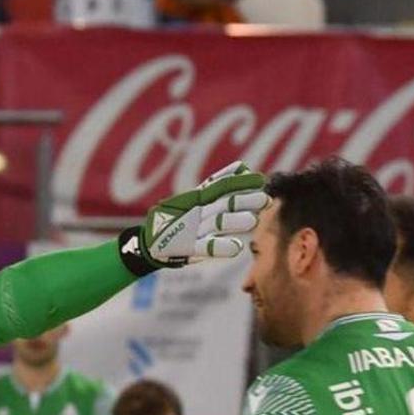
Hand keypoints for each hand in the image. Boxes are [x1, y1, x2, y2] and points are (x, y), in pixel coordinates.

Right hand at [120, 162, 268, 273]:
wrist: (148, 245)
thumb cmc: (176, 220)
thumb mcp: (195, 200)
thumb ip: (216, 184)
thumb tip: (242, 166)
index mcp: (197, 198)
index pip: (221, 187)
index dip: (240, 182)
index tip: (260, 178)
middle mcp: (195, 212)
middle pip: (222, 203)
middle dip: (243, 200)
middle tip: (265, 198)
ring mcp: (191, 229)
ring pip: (216, 223)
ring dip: (234, 221)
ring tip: (253, 221)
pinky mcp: (187, 248)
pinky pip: (205, 248)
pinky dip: (220, 248)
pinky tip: (236, 248)